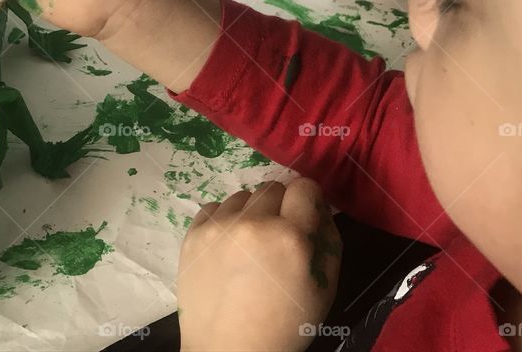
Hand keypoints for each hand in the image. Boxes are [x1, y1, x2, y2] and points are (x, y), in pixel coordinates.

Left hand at [177, 178, 341, 351]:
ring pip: (242, 196)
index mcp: (290, 236)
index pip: (304, 186)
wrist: (229, 350)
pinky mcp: (193, 234)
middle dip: (280, 207)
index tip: (304, 215)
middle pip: (272, 188)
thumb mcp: (325, 288)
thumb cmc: (285, 324)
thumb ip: (328, 239)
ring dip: (250, 212)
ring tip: (249, 245)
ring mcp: (218, 227)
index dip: (308, 200)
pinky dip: (223, 221)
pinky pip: (213, 208)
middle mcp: (252, 223)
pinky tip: (227, 248)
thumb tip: (319, 206)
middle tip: (277, 238)